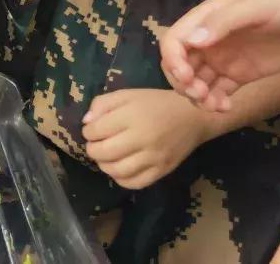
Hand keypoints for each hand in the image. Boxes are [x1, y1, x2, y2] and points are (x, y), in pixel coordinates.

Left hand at [82, 88, 210, 189]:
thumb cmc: (155, 103)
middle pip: (104, 153)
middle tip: (95, 145)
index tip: (91, 130)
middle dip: (92, 150)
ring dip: (104, 166)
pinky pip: (135, 183)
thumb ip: (102, 104)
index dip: (88, 132)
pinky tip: (119, 169)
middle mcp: (142, 138)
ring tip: (105, 157)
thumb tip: (87, 123)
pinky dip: (121, 179)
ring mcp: (153, 158)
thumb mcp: (127, 94)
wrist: (193, 116)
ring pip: (117, 171)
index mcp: (131, 116)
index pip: (96, 131)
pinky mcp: (162, 171)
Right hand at [160, 0, 279, 111]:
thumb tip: (192, 42)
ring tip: (214, 105)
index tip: (187, 77)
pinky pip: (219, 90)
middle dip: (183, 82)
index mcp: (206, 19)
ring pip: (197, 81)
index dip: (173, 60)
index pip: (175, 41)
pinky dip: (215, 102)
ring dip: (198, 96)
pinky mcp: (241, 74)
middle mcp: (210, 40)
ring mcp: (225, 58)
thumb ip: (223, 23)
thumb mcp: (254, 8)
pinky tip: (226, 108)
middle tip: (200, 94)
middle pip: (180, 64)